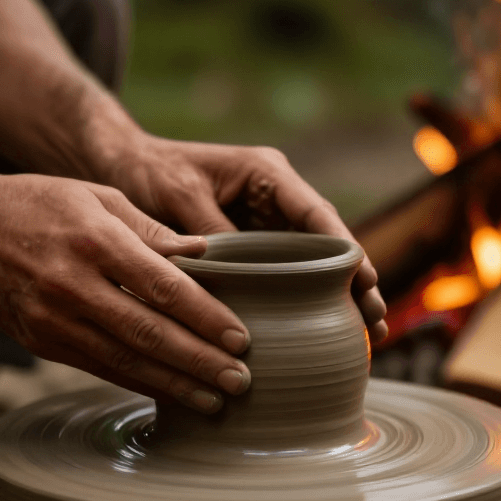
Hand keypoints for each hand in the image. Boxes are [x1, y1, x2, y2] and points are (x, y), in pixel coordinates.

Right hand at [0, 173, 253, 411]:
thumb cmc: (39, 203)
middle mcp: (74, 285)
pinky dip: (136, 383)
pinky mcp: (40, 342)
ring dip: (174, 385)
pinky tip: (167, 393)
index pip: (165, 288)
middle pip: (150, 334)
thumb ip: (151, 230)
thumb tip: (204, 252)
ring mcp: (53, 319)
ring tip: (214, 402)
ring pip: (124, 361)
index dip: (206, 317)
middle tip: (241, 383)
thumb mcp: (98, 197)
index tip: (241, 338)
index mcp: (96, 241)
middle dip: (200, 362)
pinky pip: (97, 367)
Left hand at [104, 136, 388, 343]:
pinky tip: (325, 329)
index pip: (318, 216)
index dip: (345, 251)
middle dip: (356, 281)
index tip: (366, 284)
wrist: (124, 165)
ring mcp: (266, 221)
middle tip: (375, 324)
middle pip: (327, 242)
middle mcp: (276, 197)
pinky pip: (286, 271)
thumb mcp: (180, 195)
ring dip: (341, 295)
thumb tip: (242, 277)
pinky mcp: (252, 242)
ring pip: (314, 261)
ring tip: (368, 336)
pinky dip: (307, 298)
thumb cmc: (150, 171)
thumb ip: (212, 232)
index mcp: (266, 175)